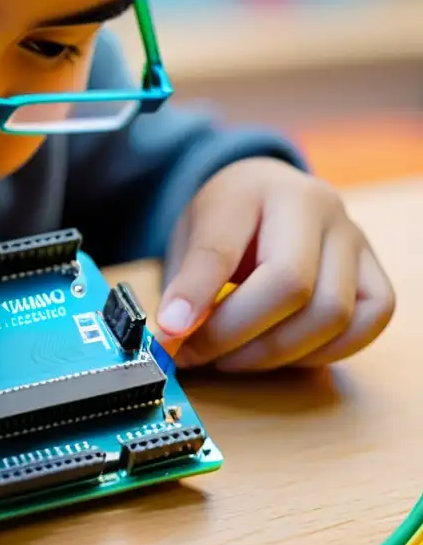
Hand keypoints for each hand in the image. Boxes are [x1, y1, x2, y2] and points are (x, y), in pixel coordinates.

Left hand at [155, 158, 394, 370]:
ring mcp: (355, 240)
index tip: (168, 333)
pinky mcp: (376, 273)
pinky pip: (368, 324)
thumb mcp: (191, 234)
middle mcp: (319, 206)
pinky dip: (322, 353)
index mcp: (256, 188)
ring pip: (333, 314)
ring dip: (274, 353)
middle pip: (291, 286)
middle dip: (234, 335)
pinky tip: (280, 353)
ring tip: (230, 357)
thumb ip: (185, 281)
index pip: (224, 249)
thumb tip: (174, 333)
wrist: (268, 195)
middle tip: (194, 353)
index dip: (195, 298)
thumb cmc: (228, 218)